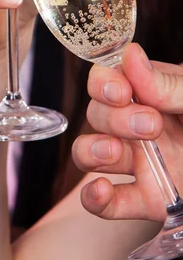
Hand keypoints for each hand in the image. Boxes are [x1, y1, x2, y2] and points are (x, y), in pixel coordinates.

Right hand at [72, 43, 182, 221]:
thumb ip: (171, 85)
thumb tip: (132, 57)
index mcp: (153, 93)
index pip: (108, 79)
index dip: (104, 83)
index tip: (122, 91)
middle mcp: (137, 125)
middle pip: (96, 113)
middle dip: (115, 117)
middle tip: (152, 125)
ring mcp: (138, 162)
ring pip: (88, 152)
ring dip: (93, 150)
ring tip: (116, 153)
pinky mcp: (144, 199)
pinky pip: (105, 202)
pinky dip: (94, 197)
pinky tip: (102, 191)